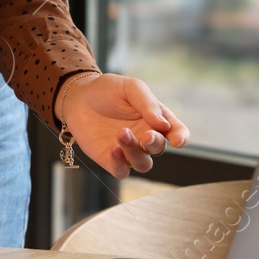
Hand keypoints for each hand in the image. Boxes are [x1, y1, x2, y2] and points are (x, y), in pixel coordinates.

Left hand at [61, 73, 189, 177]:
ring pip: (143, 164)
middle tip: (146, 135)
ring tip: (122, 134)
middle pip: (159, 149)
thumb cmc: (108, 90)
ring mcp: (129, 150)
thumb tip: (163, 125)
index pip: (177, 132)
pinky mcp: (111, 159)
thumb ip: (148, 103)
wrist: (78, 96)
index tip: (176, 140)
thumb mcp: (130, 87)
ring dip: (136, 153)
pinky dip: (121, 164)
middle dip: (155, 143)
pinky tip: (114, 149)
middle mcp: (145, 137)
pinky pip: (122, 171)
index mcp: (156, 119)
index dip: (180, 138)